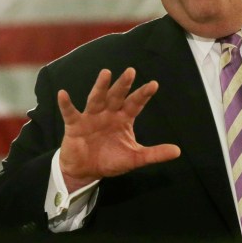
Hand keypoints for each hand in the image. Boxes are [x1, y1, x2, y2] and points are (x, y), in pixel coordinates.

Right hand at [57, 68, 180, 190]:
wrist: (86, 171)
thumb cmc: (110, 160)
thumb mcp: (134, 158)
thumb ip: (154, 154)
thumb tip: (178, 151)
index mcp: (123, 119)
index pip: (135, 104)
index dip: (143, 95)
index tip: (153, 84)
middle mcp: (108, 113)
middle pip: (117, 96)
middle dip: (123, 84)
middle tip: (131, 71)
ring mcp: (91, 117)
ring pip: (97, 99)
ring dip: (101, 87)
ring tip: (105, 73)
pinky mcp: (75, 125)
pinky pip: (70, 113)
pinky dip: (66, 104)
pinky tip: (63, 94)